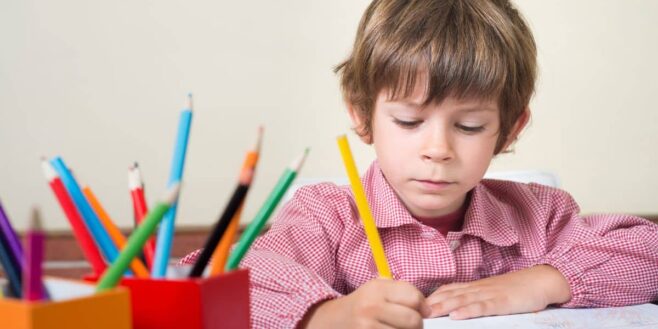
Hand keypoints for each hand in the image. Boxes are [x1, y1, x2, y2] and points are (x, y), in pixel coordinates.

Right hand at [300, 278, 430, 328]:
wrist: (333, 321)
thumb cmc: (362, 304)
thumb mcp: (376, 289)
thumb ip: (401, 291)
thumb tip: (428, 309)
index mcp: (376, 288)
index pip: (413, 297)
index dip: (424, 306)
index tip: (423, 311)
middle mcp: (371, 306)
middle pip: (413, 320)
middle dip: (417, 324)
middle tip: (412, 324)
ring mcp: (367, 327)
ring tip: (398, 328)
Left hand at [426, 265, 570, 319]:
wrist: (540, 281)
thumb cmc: (516, 290)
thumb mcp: (491, 293)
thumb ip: (474, 299)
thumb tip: (456, 308)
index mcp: (474, 287)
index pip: (447, 290)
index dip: (430, 297)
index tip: (414, 304)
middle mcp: (478, 289)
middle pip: (450, 295)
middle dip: (431, 304)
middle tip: (413, 311)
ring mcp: (489, 294)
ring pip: (462, 300)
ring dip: (444, 307)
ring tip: (428, 314)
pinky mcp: (502, 302)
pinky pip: (482, 307)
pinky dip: (468, 311)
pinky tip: (457, 316)